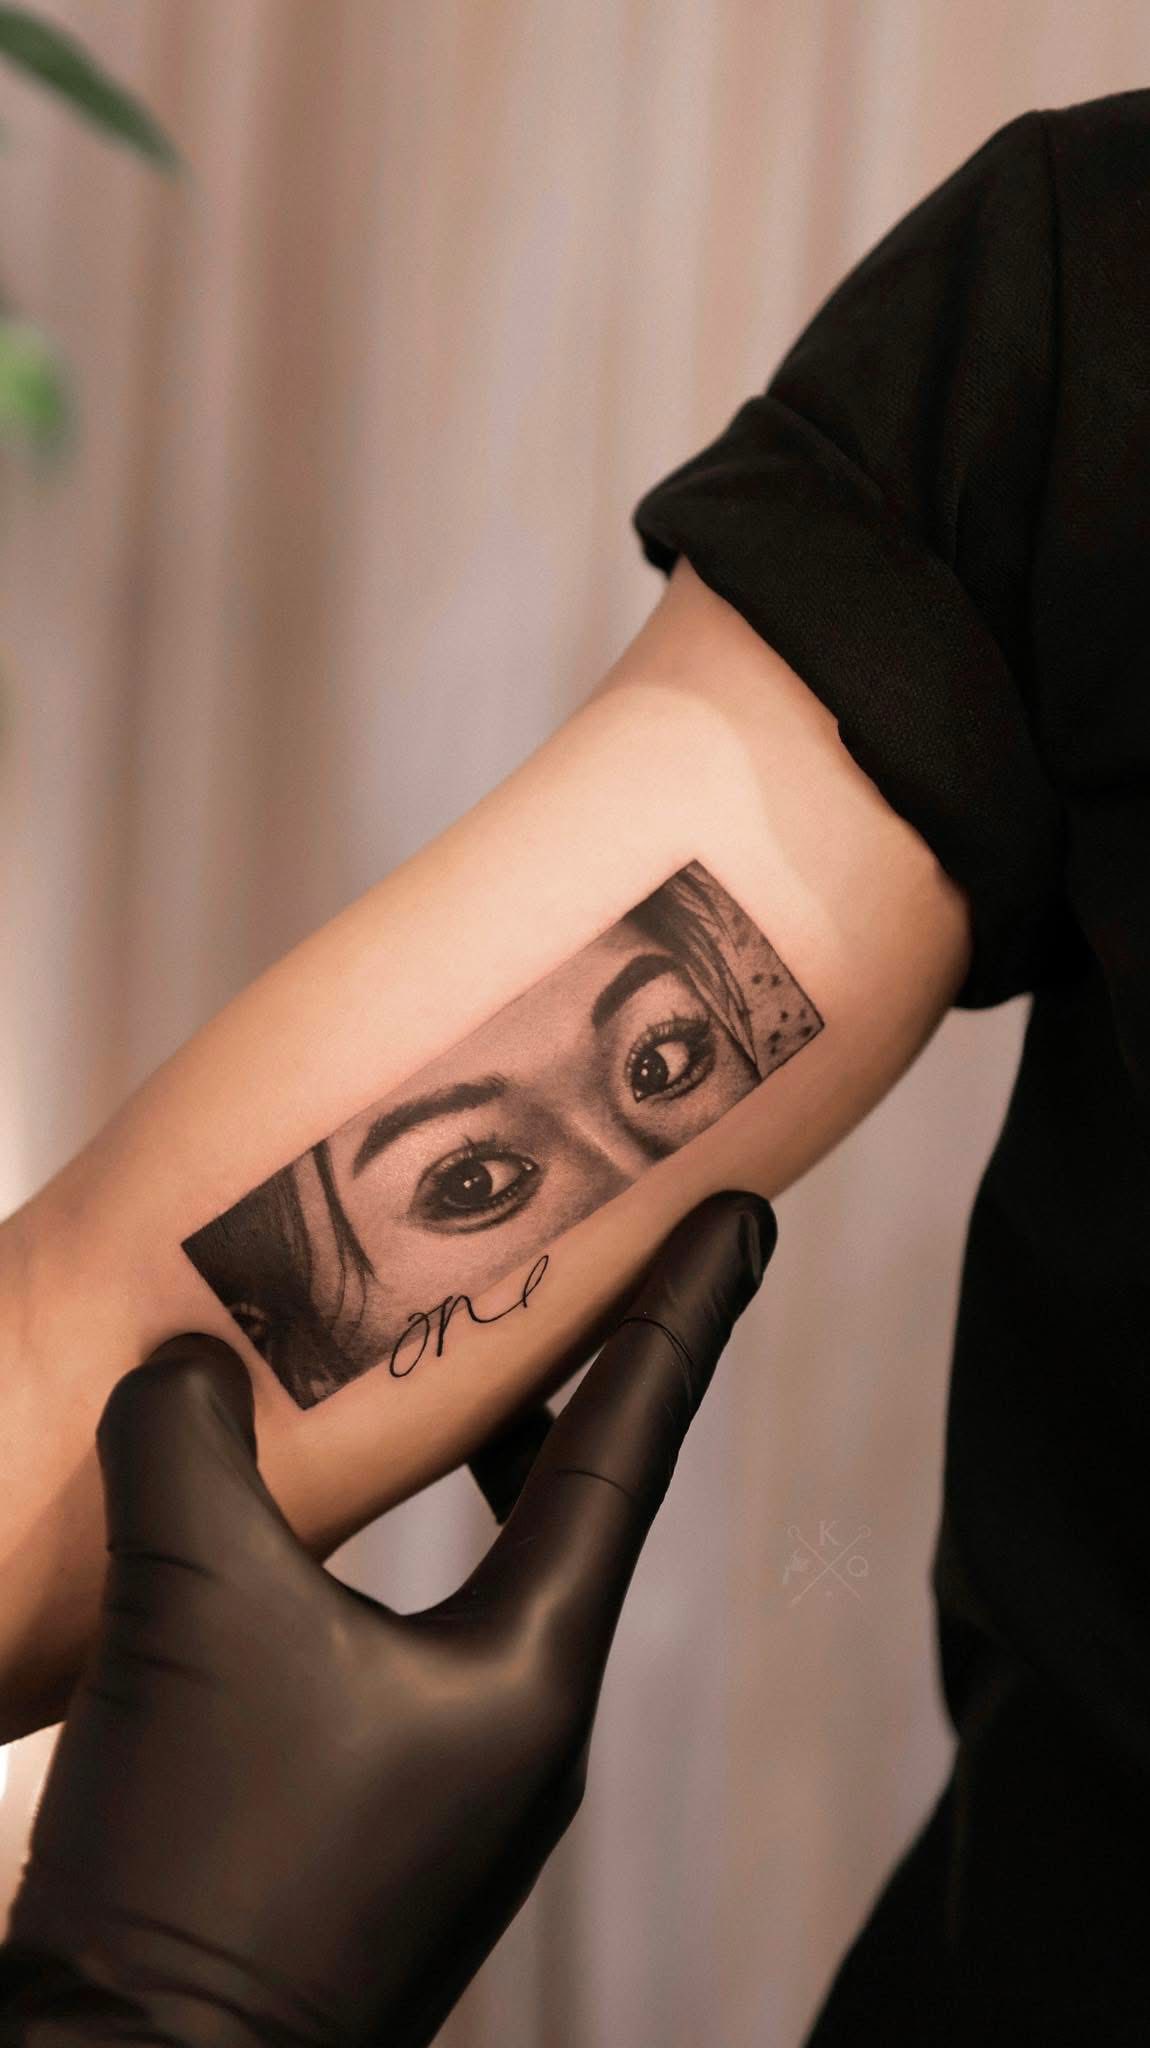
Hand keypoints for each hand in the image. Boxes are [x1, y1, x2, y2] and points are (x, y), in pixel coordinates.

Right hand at [0, 1188, 775, 2047]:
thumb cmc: (205, 1865)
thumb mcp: (192, 1606)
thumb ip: (189, 1444)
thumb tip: (188, 1363)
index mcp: (531, 1671)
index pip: (629, 1447)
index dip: (684, 1314)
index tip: (745, 1219)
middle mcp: (517, 1726)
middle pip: (566, 1504)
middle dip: (558, 1380)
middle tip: (561, 1268)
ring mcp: (449, 1783)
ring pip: (477, 1572)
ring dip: (457, 1467)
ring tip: (425, 1376)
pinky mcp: (372, 1820)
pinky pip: (398, 1636)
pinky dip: (372, 1553)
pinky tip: (289, 1528)